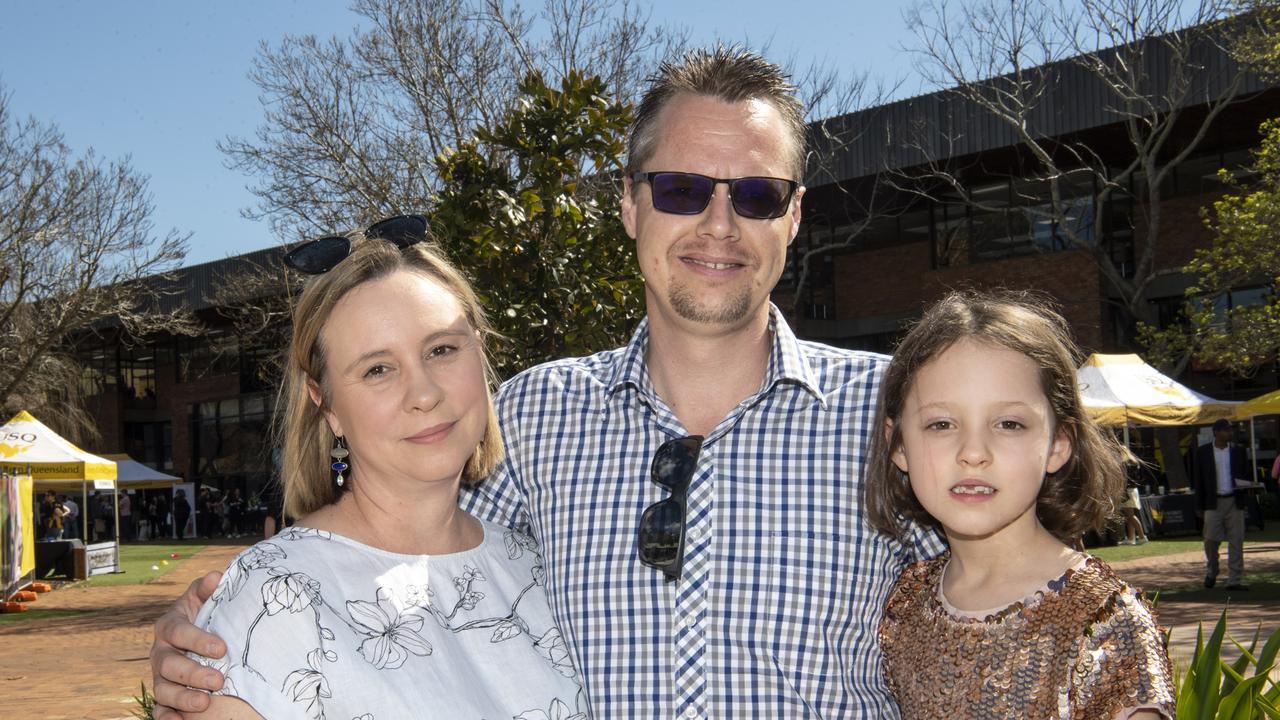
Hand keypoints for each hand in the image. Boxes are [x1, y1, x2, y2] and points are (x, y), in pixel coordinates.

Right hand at [150, 571, 224, 718]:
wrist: (200, 635)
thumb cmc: (205, 615)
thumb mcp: (205, 599)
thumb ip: (207, 589)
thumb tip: (216, 576)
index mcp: (169, 626)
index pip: (178, 632)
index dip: (198, 640)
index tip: (221, 649)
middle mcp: (160, 652)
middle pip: (170, 665)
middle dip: (193, 674)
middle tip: (218, 681)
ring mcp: (160, 676)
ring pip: (164, 689)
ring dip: (182, 698)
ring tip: (204, 703)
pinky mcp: (164, 696)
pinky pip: (160, 709)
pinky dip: (167, 718)